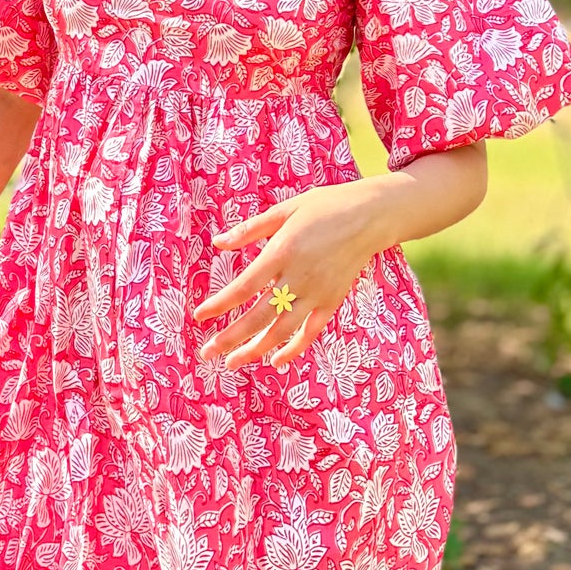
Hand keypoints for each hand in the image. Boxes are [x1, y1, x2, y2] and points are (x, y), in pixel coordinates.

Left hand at [191, 182, 387, 370]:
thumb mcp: (285, 210)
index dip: (220, 305)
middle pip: (259, 316)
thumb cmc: (325, 207)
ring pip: (282, 330)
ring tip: (232, 362)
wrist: (371, 216)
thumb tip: (217, 243)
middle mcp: (298, 277)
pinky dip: (294, 348)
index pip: (244, 287)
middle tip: (207, 352)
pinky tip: (275, 360)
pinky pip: (311, 331)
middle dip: (231, 337)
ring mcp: (317, 293)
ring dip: (255, 349)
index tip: (199, 316)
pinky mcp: (332, 300)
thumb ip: (250, 229)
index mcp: (282, 252)